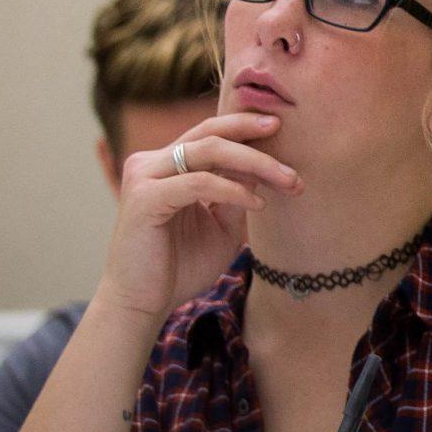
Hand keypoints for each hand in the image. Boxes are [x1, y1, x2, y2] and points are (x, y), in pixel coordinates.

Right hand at [95, 113, 302, 319]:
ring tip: (288, 180)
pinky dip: (233, 190)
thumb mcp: (221, 225)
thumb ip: (237, 194)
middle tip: (287, 137)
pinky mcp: (144, 199)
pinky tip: (258, 205)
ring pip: (208, 151)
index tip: (282, 128)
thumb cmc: (181, 266)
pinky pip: (198, 182)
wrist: (142, 303)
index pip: (210, 135)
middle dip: (254, 136)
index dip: (246, 128)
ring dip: (255, 163)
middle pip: (211, 134)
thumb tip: (264, 167)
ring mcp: (144, 178)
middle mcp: (151, 164)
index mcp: (167, 166)